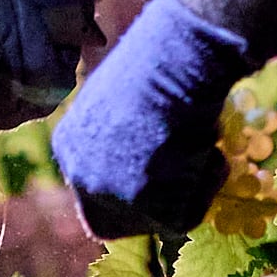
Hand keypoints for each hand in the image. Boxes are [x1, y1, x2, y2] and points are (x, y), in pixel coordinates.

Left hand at [49, 0, 249, 236]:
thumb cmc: (162, 61)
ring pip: (161, 215)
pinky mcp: (144, 205)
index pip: (95, 194)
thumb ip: (122, 134)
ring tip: (202, 138)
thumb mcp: (126, 99)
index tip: (166, 177)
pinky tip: (207, 146)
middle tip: (191, 171)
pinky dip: (206, 185)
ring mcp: (110, 191)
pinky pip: (186, 216)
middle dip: (160, 202)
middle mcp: (81, 174)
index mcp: (69, 146)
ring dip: (190, 183)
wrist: (180, 57)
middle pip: (122, 219)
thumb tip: (146, 150)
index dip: (134, 190)